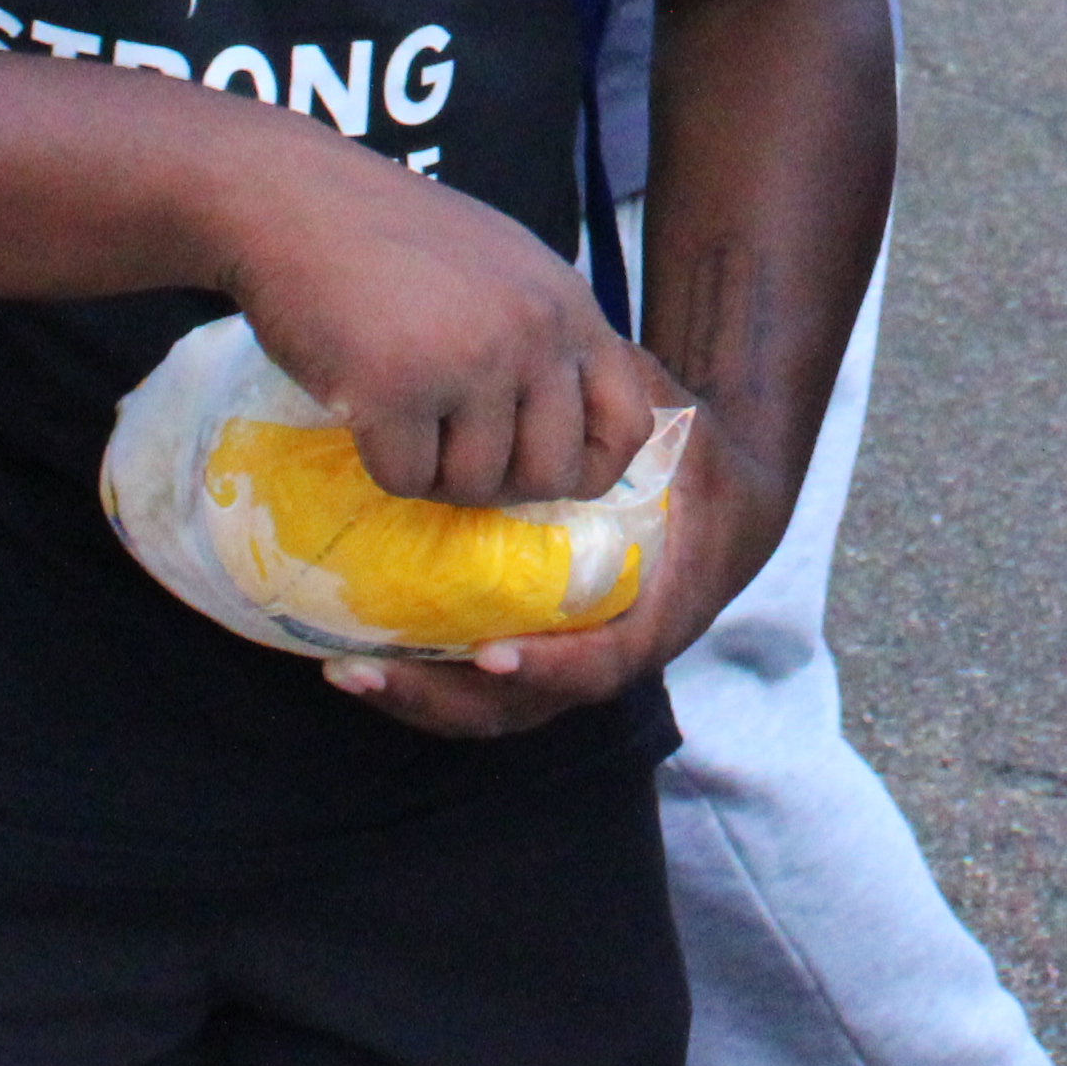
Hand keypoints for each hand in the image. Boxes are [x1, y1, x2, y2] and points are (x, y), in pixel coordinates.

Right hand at [205, 139, 667, 514]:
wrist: (293, 199)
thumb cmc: (392, 237)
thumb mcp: (506, 268)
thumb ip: (545, 338)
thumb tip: (571, 442)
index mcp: (568, 303)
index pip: (627, 421)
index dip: (590, 468)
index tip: (540, 472)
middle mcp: (533, 332)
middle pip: (550, 472)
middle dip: (499, 482)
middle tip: (452, 448)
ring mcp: (468, 360)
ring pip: (475, 485)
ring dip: (434, 469)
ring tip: (403, 411)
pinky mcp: (394, 389)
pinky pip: (406, 480)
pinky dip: (381, 462)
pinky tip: (363, 405)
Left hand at [323, 386, 766, 742]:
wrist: (722, 512)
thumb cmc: (697, 469)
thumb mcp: (682, 437)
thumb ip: (636, 413)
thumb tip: (585, 357)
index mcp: (651, 617)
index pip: (601, 665)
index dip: (550, 666)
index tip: (493, 652)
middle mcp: (599, 655)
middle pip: (518, 708)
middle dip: (441, 697)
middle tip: (372, 670)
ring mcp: (556, 663)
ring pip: (482, 708)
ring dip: (413, 696)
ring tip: (344, 670)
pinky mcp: (524, 651)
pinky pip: (466, 687)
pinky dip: (415, 677)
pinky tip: (350, 654)